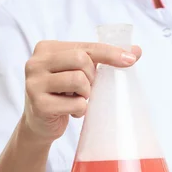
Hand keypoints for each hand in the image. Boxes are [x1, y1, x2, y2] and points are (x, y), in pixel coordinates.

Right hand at [23, 40, 141, 142]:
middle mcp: (36, 62)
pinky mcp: (39, 104)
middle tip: (86, 89)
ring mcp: (34, 83)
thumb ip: (101, 60)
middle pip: (82, 60)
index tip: (131, 59)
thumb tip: (136, 51)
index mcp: (46, 48)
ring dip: (86, 94)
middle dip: (92, 77)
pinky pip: (76, 104)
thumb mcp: (78, 73)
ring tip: (77, 99)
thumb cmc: (62, 95)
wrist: (39, 125)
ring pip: (79, 81)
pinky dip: (80, 110)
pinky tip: (70, 112)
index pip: (85, 46)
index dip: (110, 53)